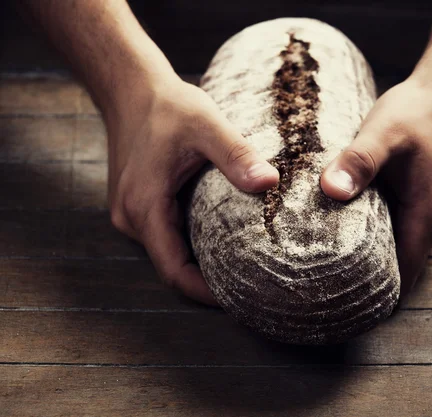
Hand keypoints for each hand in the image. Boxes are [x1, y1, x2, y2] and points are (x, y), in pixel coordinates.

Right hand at [107, 74, 278, 304]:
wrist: (130, 88)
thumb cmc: (167, 105)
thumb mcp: (206, 125)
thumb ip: (236, 155)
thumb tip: (270, 182)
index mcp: (144, 207)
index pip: (173, 271)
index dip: (204, 292)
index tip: (238, 300)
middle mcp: (131, 217)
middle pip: (171, 266)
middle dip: (207, 280)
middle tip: (249, 285)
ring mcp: (130, 212)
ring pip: (167, 251)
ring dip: (199, 260)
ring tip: (240, 265)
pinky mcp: (137, 203)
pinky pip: (164, 234)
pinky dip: (190, 242)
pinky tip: (219, 237)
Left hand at [320, 77, 431, 293]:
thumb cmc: (415, 113)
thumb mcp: (382, 133)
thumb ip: (359, 162)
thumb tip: (332, 191)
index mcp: (427, 217)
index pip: (402, 277)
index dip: (372, 297)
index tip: (336, 308)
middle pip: (398, 269)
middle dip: (363, 282)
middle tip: (318, 289)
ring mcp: (429, 215)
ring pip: (397, 251)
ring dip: (367, 259)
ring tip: (324, 266)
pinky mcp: (421, 204)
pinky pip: (396, 232)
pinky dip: (373, 238)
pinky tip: (344, 232)